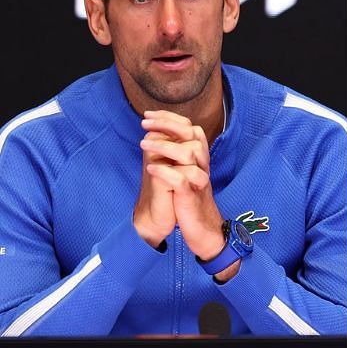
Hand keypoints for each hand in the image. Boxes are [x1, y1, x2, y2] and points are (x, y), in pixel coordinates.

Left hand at [140, 111, 225, 262]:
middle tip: (144, 124)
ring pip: (189, 153)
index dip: (171, 118)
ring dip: (164, 146)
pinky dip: (165, 171)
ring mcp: (198, 180)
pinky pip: (182, 178)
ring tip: (143, 145)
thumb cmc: (188, 201)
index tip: (149, 116)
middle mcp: (202, 165)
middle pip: (192, 134)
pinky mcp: (191, 196)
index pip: (191, 128)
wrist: (202, 231)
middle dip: (167, 125)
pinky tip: (150, 168)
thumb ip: (175, 156)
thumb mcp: (182, 174)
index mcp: (199, 159)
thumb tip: (157, 135)